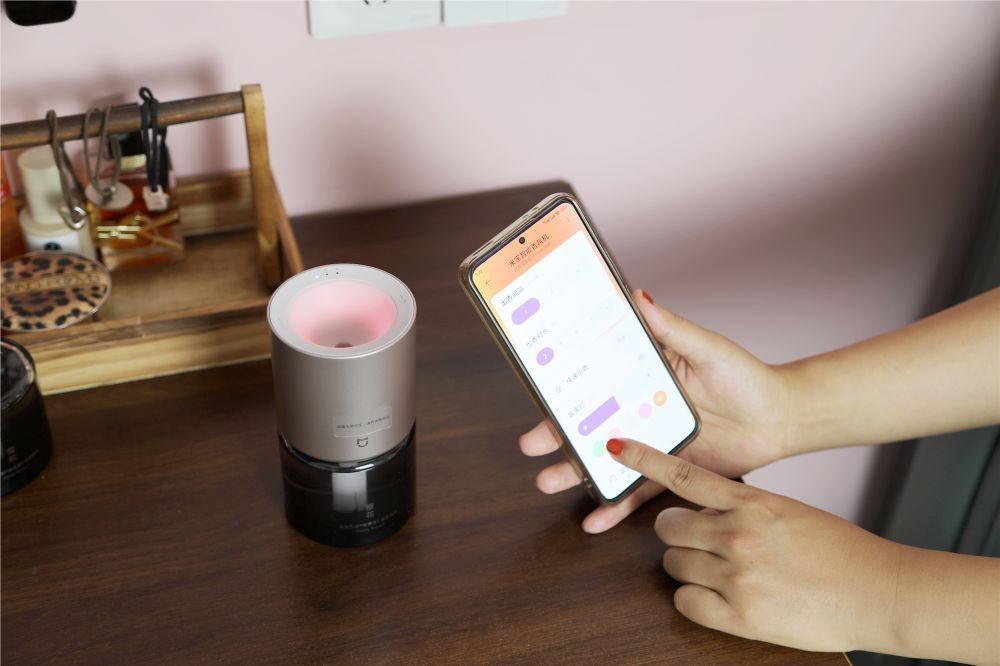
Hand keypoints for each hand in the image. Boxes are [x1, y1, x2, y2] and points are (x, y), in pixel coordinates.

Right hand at [518, 289, 791, 532]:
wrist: (780, 419)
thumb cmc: (744, 376)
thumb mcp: (705, 347)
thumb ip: (670, 327)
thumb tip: (638, 294)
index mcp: (640, 375)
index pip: (592, 379)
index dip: (563, 387)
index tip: (536, 390)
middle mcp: (638, 409)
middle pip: (588, 423)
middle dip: (556, 435)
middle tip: (530, 445)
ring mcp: (651, 444)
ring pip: (604, 460)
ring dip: (575, 473)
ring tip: (547, 483)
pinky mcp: (668, 473)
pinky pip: (637, 493)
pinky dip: (615, 509)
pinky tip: (593, 522)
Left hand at [608, 437, 898, 652]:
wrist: (878, 592)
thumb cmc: (838, 549)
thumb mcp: (787, 510)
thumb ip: (742, 506)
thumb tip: (704, 509)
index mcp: (751, 502)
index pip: (683, 474)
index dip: (644, 459)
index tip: (616, 446)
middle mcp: (738, 535)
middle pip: (667, 527)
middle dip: (677, 534)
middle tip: (700, 541)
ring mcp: (736, 577)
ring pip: (671, 564)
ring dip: (687, 566)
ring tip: (719, 571)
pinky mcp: (739, 617)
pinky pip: (684, 602)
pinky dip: (694, 599)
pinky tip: (718, 597)